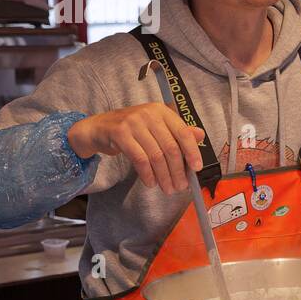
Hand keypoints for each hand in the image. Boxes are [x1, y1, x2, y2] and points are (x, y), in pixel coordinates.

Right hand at [67, 103, 204, 193]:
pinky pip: (140, 159)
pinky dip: (147, 174)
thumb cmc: (132, 129)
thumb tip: (201, 135)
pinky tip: (151, 183)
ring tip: (168, 188)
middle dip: (177, 170)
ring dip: (164, 176)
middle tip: (180, 186)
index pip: (183, 132)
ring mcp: (133, 123)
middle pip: (170, 147)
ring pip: (156, 155)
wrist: (99, 128)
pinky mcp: (120, 134)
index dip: (192, 152)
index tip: (197, 168)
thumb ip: (177, 132)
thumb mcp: (156, 127)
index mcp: (162, 111)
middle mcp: (149, 114)